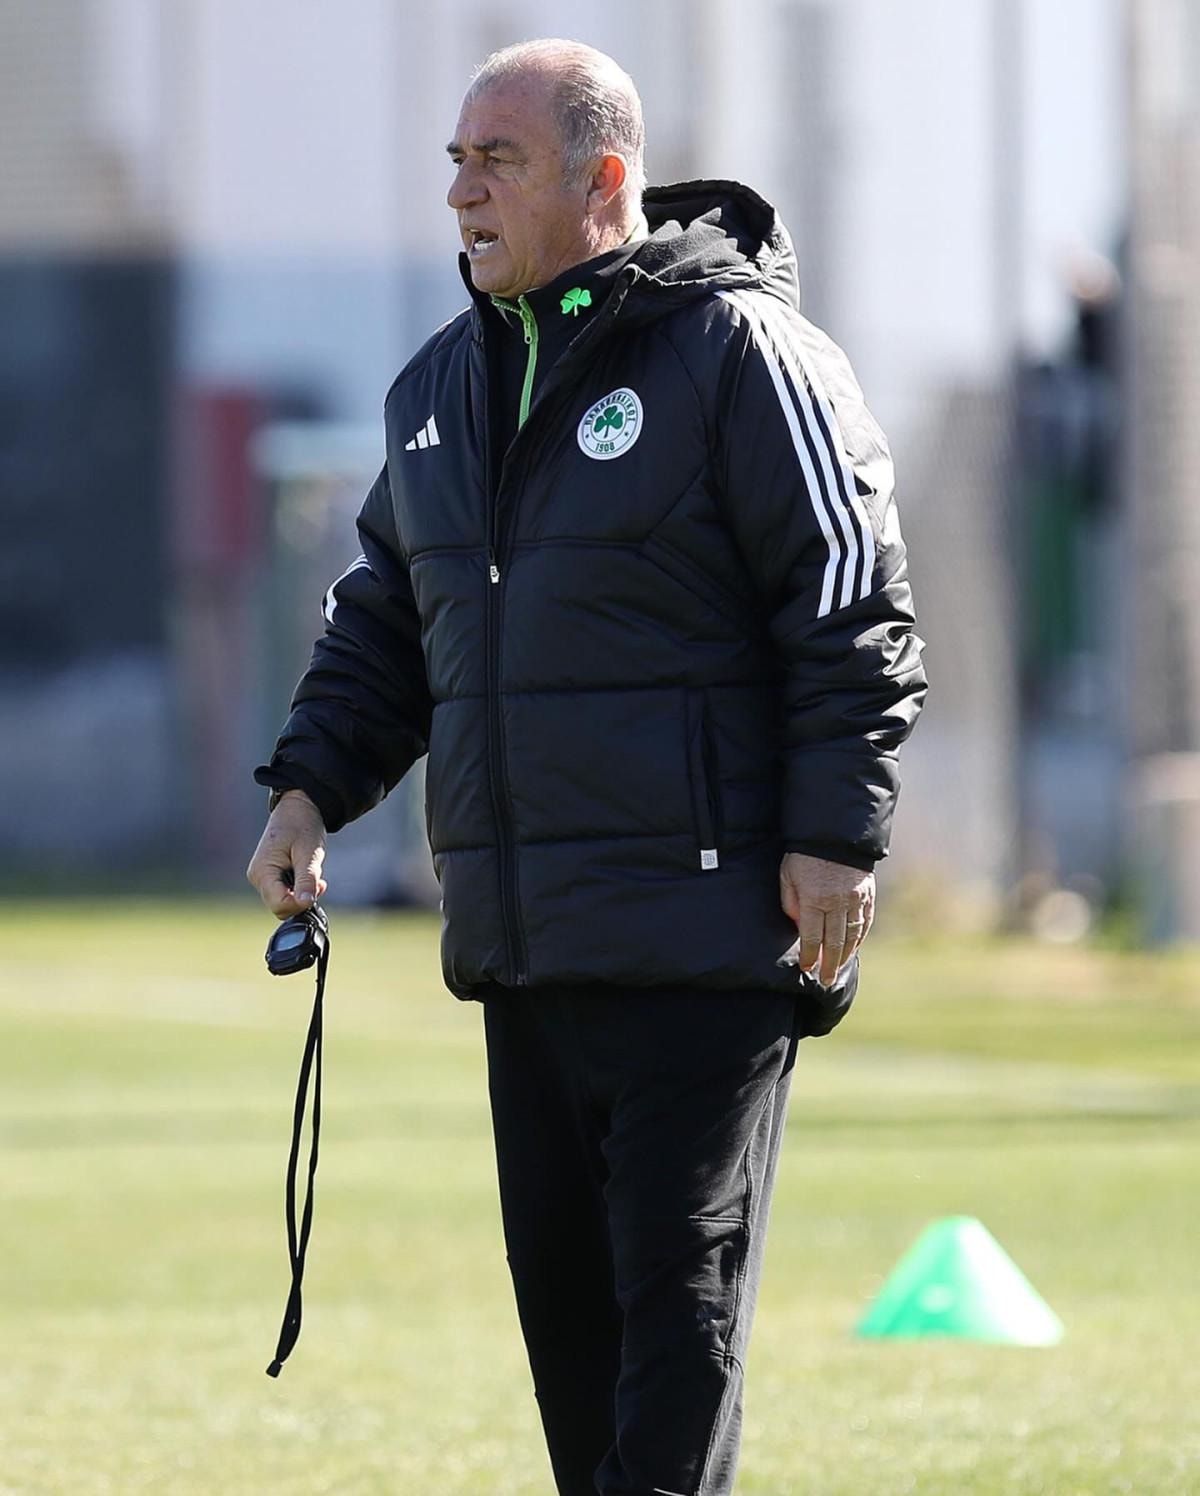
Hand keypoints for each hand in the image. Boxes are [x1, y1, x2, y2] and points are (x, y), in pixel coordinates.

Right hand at [246, 790, 327, 918]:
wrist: (297, 808)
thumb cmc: (302, 826)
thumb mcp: (309, 853)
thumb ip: (306, 880)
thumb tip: (305, 903)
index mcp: (262, 871)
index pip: (280, 905)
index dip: (301, 902)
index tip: (318, 885)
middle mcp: (257, 877)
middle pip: (281, 906)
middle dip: (302, 898)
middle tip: (318, 879)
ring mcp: (261, 877)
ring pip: (283, 901)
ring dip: (302, 892)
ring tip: (312, 872)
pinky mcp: (268, 876)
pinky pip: (284, 892)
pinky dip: (298, 888)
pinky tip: (307, 873)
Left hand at [778, 852, 874, 985]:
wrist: (834, 833)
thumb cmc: (803, 855)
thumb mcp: (788, 876)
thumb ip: (791, 903)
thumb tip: (798, 928)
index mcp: (814, 899)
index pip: (811, 937)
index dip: (808, 956)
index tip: (806, 969)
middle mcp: (837, 902)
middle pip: (834, 942)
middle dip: (829, 964)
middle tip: (826, 981)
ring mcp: (855, 899)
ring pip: (852, 935)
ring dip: (846, 955)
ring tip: (839, 969)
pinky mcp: (867, 894)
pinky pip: (865, 922)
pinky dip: (860, 938)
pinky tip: (854, 948)